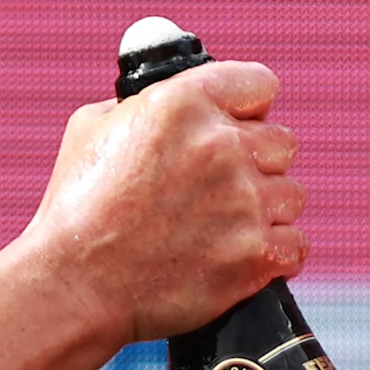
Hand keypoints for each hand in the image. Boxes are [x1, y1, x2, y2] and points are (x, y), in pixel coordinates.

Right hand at [16, 61, 305, 343]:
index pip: (260, 85)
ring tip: (220, 227)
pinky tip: (238, 255)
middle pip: (282, 142)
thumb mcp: (94, 127)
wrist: (74, 285)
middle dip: (256, 163)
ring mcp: (243, 203)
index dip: (247, 108)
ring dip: (265, 210)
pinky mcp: (254, 256)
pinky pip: (295, 245)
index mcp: (183, 103)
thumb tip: (175, 96)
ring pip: (291, 195)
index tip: (238, 125)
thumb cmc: (76, 208)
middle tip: (219, 187)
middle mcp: (221, 146)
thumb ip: (145, 103)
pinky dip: (273, 254)